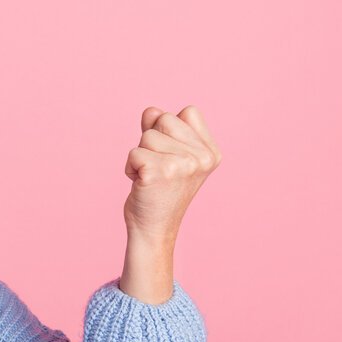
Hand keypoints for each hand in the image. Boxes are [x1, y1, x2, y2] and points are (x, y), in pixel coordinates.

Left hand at [123, 105, 221, 239]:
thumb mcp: (168, 154)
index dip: (171, 129)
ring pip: (147, 136)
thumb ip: (161, 128)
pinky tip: (141, 184)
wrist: (153, 230)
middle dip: (153, 141)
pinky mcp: (159, 173)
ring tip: (150, 178)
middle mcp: (201, 158)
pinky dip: (130, 168)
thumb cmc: (160, 192)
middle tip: (158, 170)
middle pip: (165, 119)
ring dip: (141, 156)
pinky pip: (134, 152)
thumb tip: (151, 111)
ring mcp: (182, 165)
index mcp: (211, 153)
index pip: (188, 112)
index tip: (171, 157)